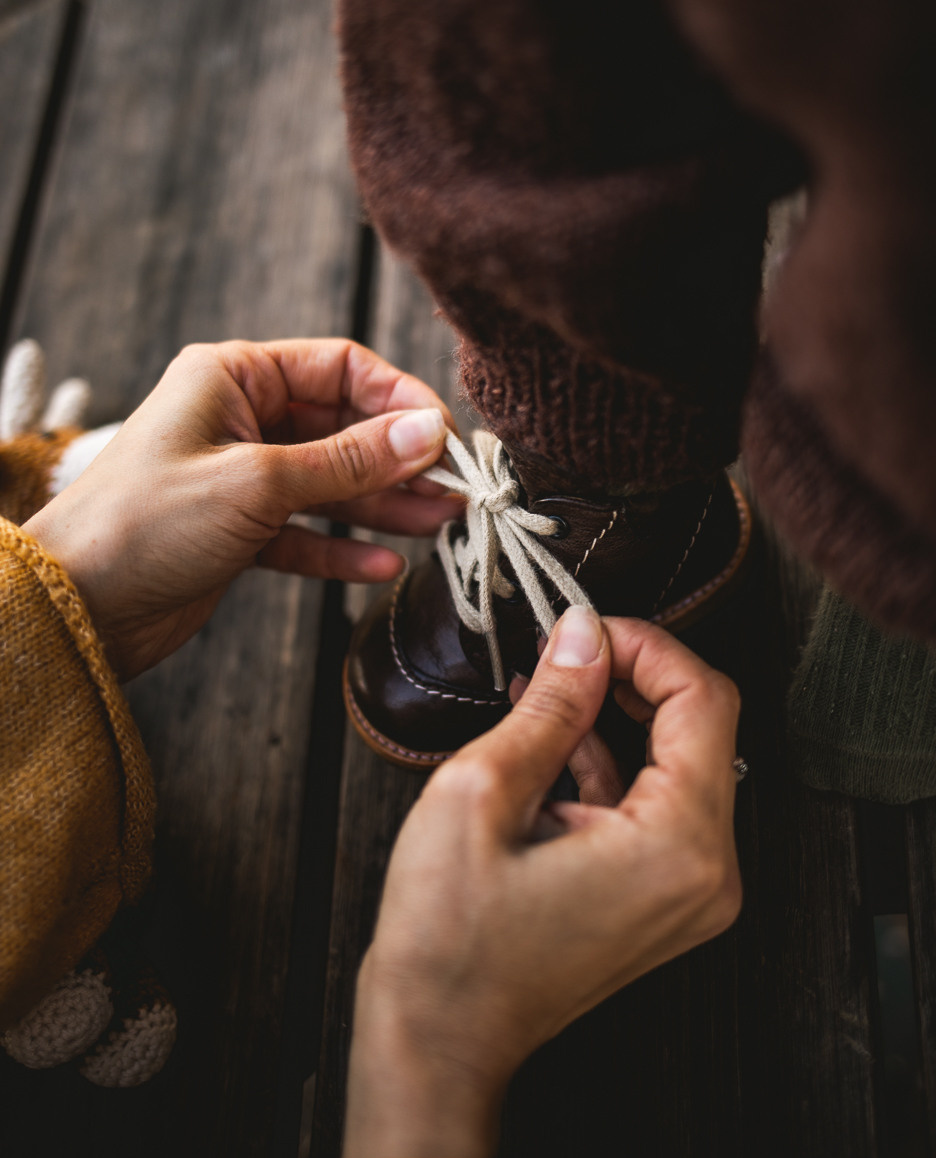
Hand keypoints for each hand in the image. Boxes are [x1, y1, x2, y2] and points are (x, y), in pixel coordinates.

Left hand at [23, 338, 459, 678]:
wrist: (78, 606)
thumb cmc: (146, 523)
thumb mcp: (258, 482)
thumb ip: (348, 460)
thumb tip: (428, 433)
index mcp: (234, 378)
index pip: (338, 368)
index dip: (397, 399)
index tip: (444, 437)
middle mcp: (240, 421)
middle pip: (341, 429)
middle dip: (398, 460)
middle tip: (453, 491)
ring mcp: (241, 478)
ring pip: (330, 484)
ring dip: (383, 505)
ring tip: (439, 526)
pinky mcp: (239, 532)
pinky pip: (306, 534)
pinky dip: (341, 549)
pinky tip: (384, 566)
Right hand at [344, 607, 741, 1157]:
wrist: (438, 1041)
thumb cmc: (448, 938)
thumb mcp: (484, 792)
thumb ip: (552, 704)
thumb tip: (584, 633)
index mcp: (679, 846)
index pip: (704, 700)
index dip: (647, 646)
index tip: (587, 628)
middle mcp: (708, 873)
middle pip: (702, 729)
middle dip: (634, 675)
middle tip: (567, 650)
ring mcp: (689, 892)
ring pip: (678, 763)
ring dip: (618, 716)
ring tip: (545, 688)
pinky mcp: (662, 898)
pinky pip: (655, 806)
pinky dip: (611, 763)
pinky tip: (552, 736)